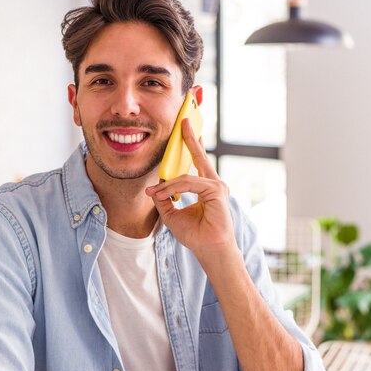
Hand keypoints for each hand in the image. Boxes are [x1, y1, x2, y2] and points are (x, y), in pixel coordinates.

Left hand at [146, 118, 236, 260]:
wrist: (210, 250)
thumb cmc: (196, 235)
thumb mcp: (172, 215)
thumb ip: (164, 200)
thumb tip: (153, 189)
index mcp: (207, 187)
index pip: (197, 162)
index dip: (190, 147)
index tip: (185, 132)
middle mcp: (214, 184)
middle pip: (200, 156)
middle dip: (191, 138)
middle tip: (184, 120)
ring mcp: (217, 186)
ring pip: (185, 177)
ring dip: (167, 185)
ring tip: (154, 192)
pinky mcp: (216, 191)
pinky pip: (188, 184)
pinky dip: (173, 189)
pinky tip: (162, 195)